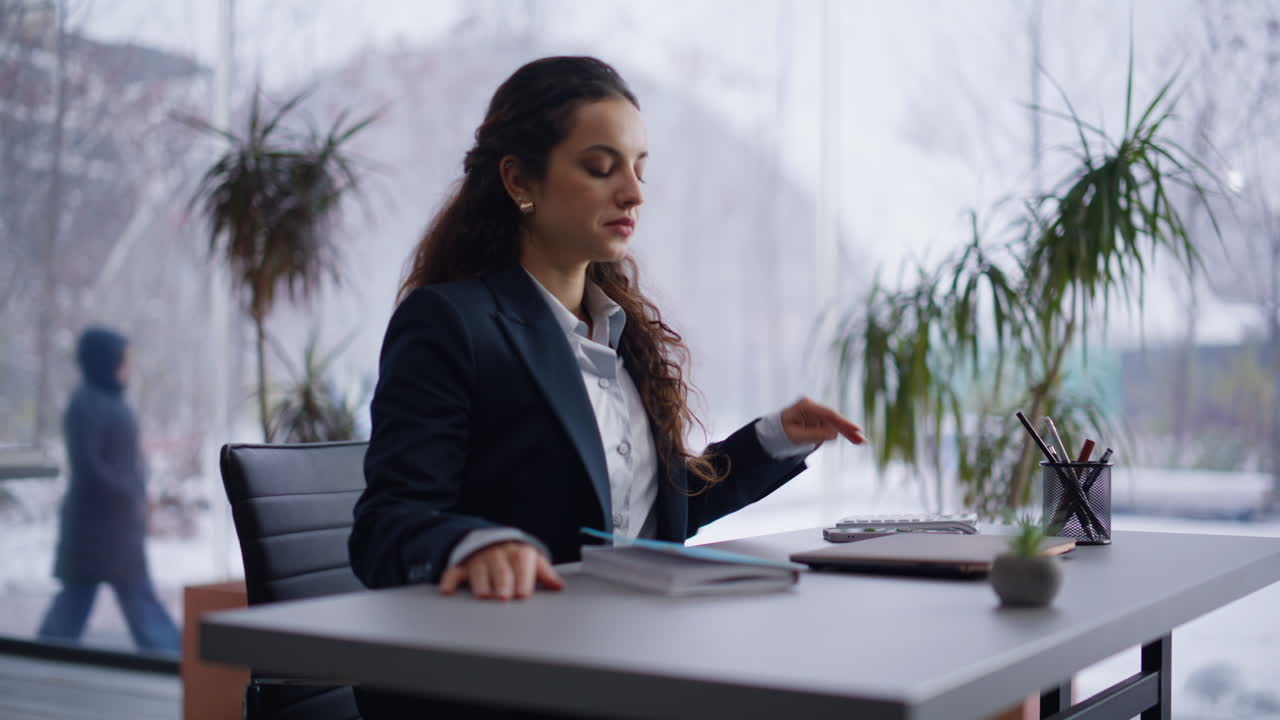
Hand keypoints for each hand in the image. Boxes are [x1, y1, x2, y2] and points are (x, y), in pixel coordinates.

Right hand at [439, 541, 564, 600]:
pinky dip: (449, 581)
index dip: (523, 580)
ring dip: (481, 584)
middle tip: (503, 597)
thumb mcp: (532, 560)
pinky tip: (447, 591)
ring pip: (479, 572)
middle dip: (502, 583)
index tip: (523, 595)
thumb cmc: (514, 558)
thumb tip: (558, 586)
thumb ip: (545, 573)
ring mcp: (479, 560)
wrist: (490, 542)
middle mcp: (498, 555)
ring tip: (483, 596)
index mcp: (518, 553)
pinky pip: (453, 573)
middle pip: (501, 571)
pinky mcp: (462, 566)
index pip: (522, 565)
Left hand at [779, 396, 865, 446]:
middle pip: (834, 418)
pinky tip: (853, 438)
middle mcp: (813, 406)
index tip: (856, 429)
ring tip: (861, 442)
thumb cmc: (781, 432)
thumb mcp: (795, 437)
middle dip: (848, 429)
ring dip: (847, 432)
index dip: (843, 422)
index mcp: (805, 406)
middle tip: (862, 439)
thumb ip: (814, 435)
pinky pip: (833, 427)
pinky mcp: (819, 419)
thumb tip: (834, 435)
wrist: (774, 431)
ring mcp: (817, 412)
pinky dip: (842, 433)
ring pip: (835, 423)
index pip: (828, 414)